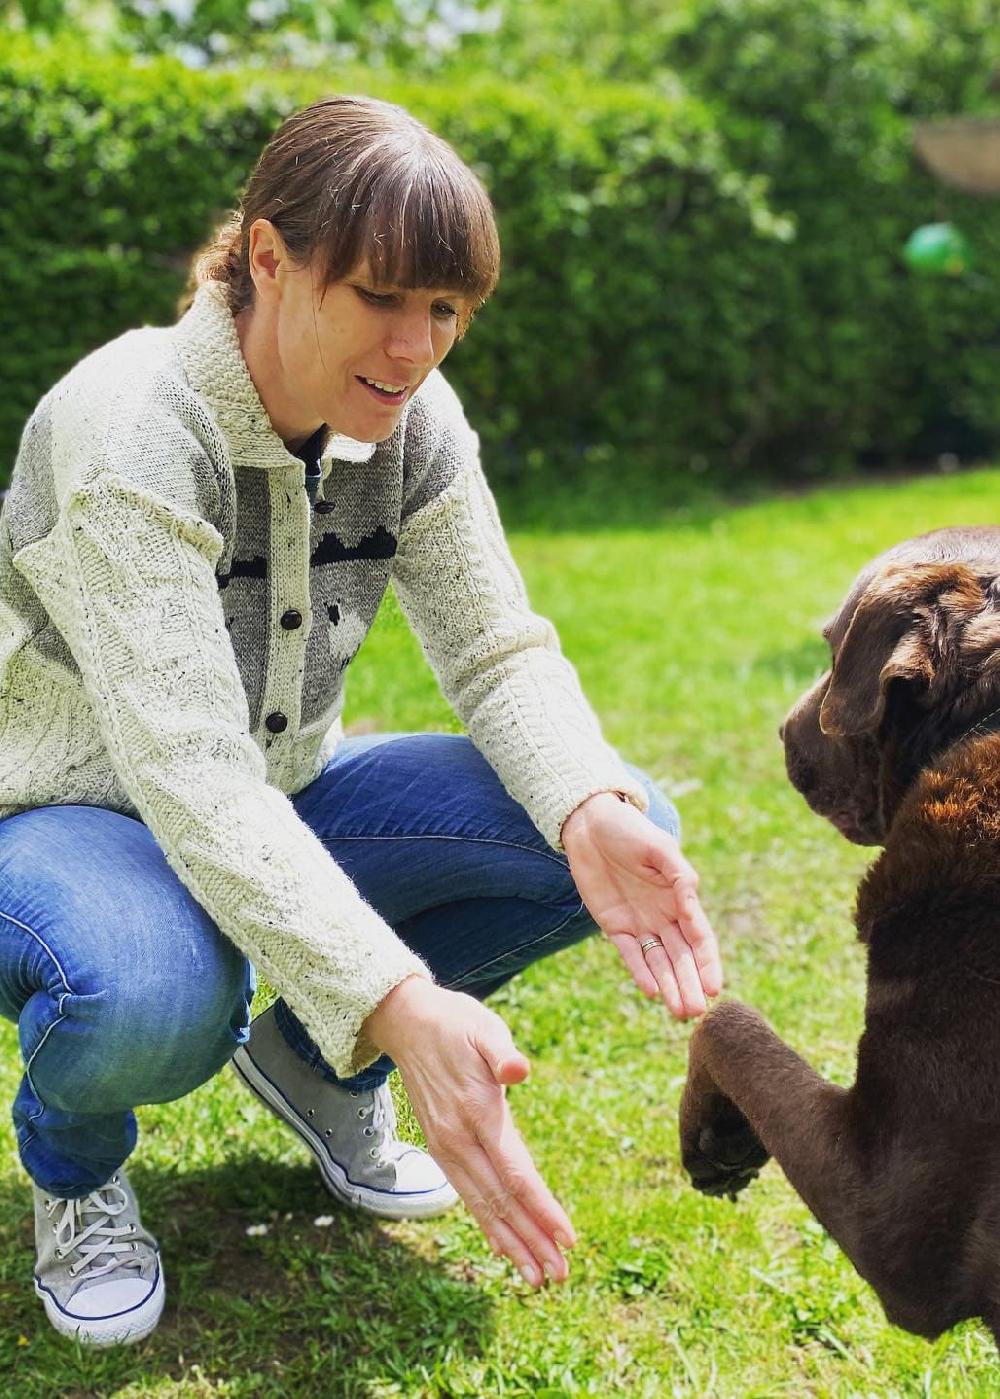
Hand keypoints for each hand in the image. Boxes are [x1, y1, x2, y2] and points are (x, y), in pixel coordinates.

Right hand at [363, 976, 574, 1286]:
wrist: (406, 1023)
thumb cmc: (455, 1022)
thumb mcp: (484, 1026)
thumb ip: (501, 1050)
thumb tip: (520, 1069)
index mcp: (478, 1112)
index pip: (516, 1172)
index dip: (542, 1208)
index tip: (568, 1239)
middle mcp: (459, 1138)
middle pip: (501, 1200)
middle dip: (532, 1240)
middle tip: (560, 1277)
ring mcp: (447, 1146)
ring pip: (483, 1205)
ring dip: (512, 1242)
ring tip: (537, 1276)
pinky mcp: (441, 1146)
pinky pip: (467, 1194)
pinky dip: (487, 1223)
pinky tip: (503, 1245)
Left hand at [561, 792, 721, 1017]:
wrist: (589, 824)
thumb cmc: (629, 830)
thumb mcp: (659, 848)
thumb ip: (679, 874)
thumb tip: (693, 898)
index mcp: (680, 897)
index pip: (699, 938)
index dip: (708, 963)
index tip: (714, 988)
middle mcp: (664, 915)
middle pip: (681, 957)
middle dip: (689, 984)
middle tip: (696, 1012)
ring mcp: (639, 922)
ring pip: (659, 962)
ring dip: (669, 986)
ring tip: (679, 1013)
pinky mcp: (614, 925)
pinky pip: (630, 954)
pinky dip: (640, 972)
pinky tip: (651, 992)